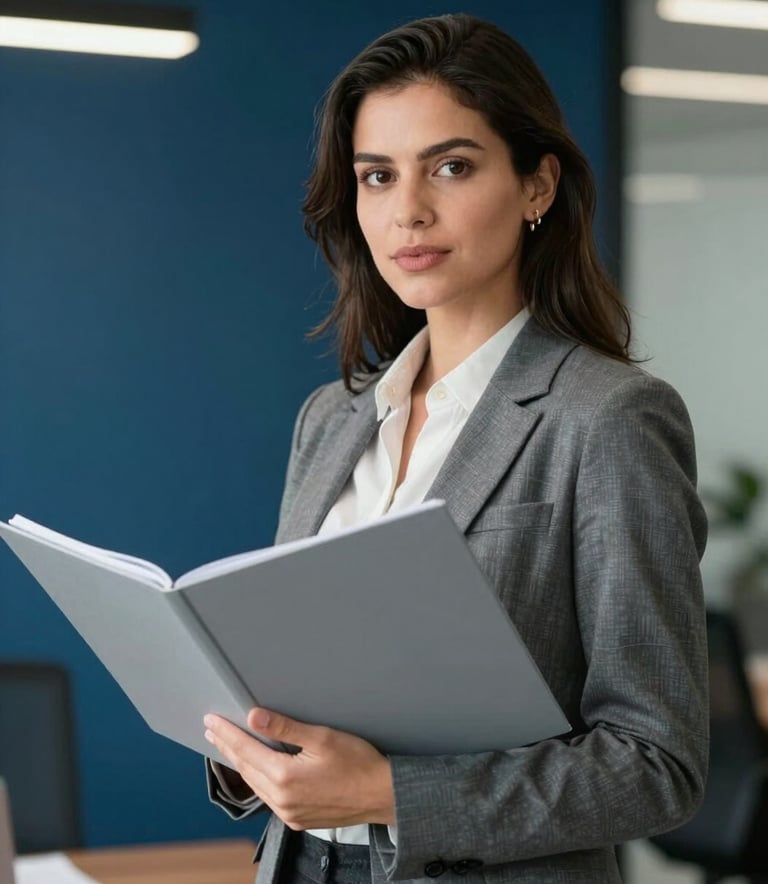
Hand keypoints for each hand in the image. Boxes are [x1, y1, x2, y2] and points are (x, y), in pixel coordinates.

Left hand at [204, 708, 394, 829]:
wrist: (382, 795)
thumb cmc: (358, 763)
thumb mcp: (322, 737)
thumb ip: (285, 727)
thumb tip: (254, 717)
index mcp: (285, 777)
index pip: (245, 750)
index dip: (227, 733)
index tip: (211, 721)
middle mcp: (282, 799)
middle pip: (245, 768)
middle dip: (228, 747)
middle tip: (213, 730)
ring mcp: (289, 813)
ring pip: (255, 784)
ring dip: (240, 763)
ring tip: (228, 746)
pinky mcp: (297, 819)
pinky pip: (268, 797)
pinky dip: (257, 779)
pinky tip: (256, 770)